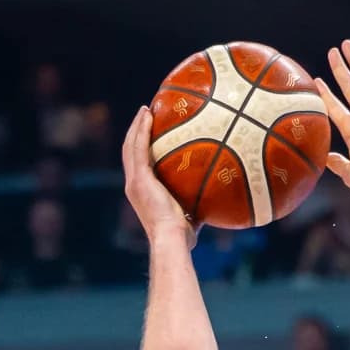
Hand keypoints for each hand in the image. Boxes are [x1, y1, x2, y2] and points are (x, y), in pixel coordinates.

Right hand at [120, 106, 193, 249]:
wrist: (171, 239)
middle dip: (136, 132)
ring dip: (137, 126)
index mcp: (142, 192)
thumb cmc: (183, 236)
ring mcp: (134, 181)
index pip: (139, 165)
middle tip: (145, 115)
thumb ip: (199, 202)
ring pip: (131, 145)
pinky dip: (141, 130)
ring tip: (145, 109)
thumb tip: (219, 197)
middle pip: (130, 151)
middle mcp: (133, 185)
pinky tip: (148, 115)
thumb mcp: (191, 214)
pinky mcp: (140, 178)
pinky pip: (139, 147)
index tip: (149, 134)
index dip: (140, 148)